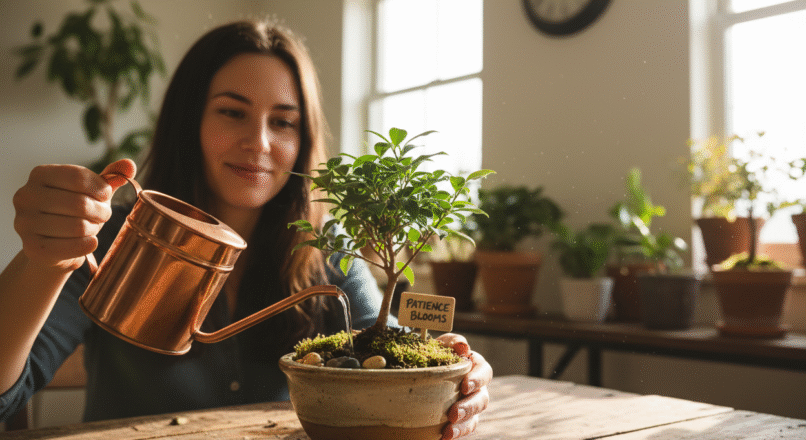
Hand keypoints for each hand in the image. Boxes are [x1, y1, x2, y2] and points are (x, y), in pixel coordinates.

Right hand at [13, 159, 135, 271]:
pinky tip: (88, 242)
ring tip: (91, 228)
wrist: (56, 245)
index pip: (78, 176)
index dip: (101, 189)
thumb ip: (111, 176)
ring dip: (94, 229)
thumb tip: (130, 165)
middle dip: (101, 212)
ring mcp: (24, 222)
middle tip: (102, 216)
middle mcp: (25, 196)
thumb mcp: (92, 190)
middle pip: (79, 203)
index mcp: (40, 174)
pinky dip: (88, 245)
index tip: (106, 196)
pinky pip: (71, 247)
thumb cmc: (75, 212)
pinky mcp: (31, 248)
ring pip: (78, 226)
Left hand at [437, 333, 492, 439]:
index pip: (484, 372)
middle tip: (454, 413)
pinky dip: (457, 432)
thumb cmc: (435, 354)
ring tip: (449, 428)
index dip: (477, 380)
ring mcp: (471, 405)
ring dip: (463, 423)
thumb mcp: (440, 345)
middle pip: (482, 399)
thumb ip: (452, 342)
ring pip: (475, 417)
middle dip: (469, 407)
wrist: (421, 370)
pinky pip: (465, 428)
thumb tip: (463, 346)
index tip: (465, 386)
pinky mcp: (463, 420)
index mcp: (475, 366)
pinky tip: (445, 436)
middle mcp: (477, 387)